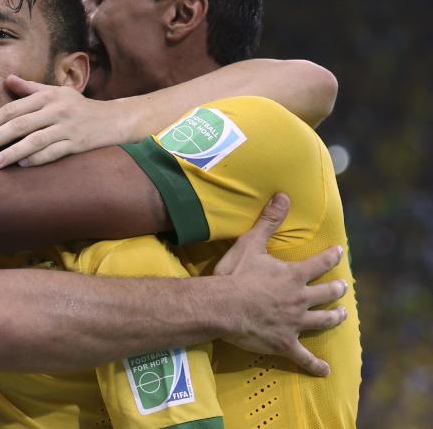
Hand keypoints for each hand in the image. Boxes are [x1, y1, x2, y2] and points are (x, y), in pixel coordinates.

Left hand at [0, 75, 129, 168]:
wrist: (111, 119)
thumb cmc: (77, 106)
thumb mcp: (55, 92)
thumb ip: (30, 88)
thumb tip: (7, 79)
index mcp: (47, 97)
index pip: (14, 109)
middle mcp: (56, 111)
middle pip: (20, 125)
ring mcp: (67, 128)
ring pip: (35, 141)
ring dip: (12, 152)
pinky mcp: (77, 144)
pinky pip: (54, 152)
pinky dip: (37, 159)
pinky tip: (21, 165)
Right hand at [215, 193, 347, 375]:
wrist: (222, 307)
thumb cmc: (234, 275)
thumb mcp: (251, 243)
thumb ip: (269, 221)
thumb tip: (283, 196)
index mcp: (293, 276)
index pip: (319, 264)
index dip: (331, 257)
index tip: (339, 252)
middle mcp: (300, 300)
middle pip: (326, 295)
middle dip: (336, 290)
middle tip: (343, 288)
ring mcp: (294, 323)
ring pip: (322, 322)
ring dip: (333, 318)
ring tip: (341, 316)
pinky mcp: (284, 343)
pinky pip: (303, 357)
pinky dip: (314, 365)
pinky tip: (325, 371)